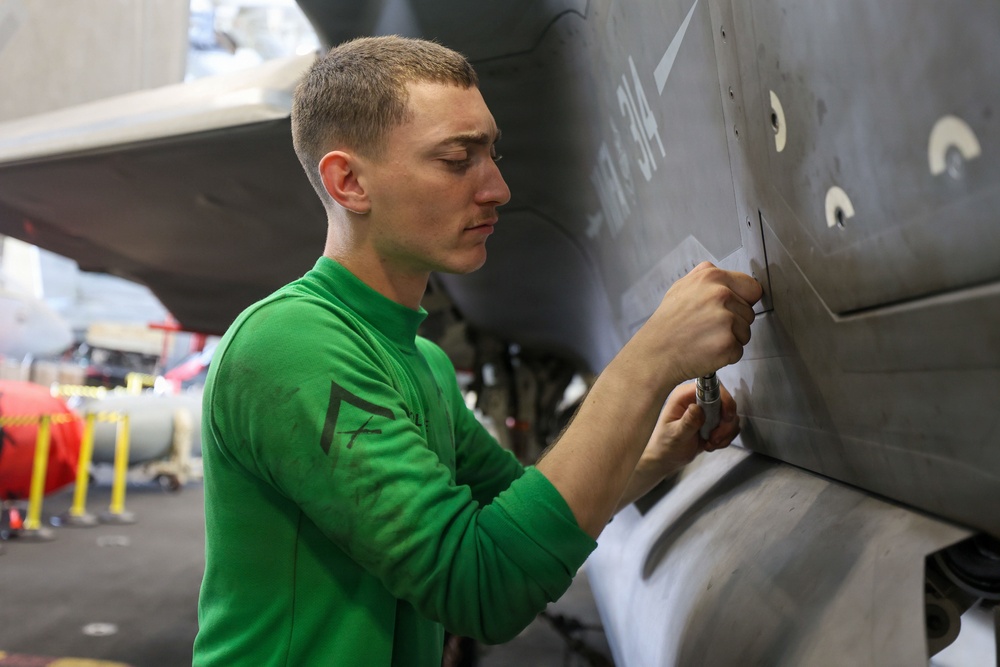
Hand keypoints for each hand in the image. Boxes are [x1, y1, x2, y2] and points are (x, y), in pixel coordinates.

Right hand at [633, 262, 761, 385]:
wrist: (655, 353)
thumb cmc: (667, 325)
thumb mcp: (679, 288)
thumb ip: (702, 275)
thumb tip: (716, 269)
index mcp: (711, 278)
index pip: (752, 287)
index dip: (743, 300)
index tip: (731, 308)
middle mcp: (720, 295)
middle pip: (749, 312)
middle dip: (734, 322)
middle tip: (708, 327)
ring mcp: (725, 320)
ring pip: (746, 332)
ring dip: (730, 339)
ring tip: (705, 338)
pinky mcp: (727, 343)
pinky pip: (738, 350)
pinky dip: (725, 355)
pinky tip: (706, 350)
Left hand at [636, 381, 739, 476]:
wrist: (666, 458)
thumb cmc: (665, 445)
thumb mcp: (675, 435)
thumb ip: (687, 422)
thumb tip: (697, 407)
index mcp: (684, 396)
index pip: (711, 387)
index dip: (724, 400)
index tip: (726, 417)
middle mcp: (696, 399)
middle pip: (725, 402)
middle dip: (725, 423)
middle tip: (714, 438)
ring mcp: (706, 411)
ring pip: (730, 415)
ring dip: (725, 432)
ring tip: (710, 443)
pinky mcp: (713, 422)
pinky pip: (729, 426)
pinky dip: (725, 438)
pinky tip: (711, 444)